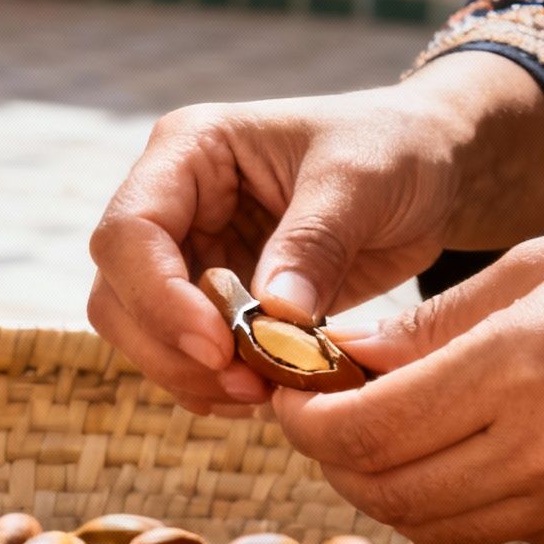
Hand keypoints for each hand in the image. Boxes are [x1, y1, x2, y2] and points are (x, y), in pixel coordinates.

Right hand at [87, 51, 543, 415]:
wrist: (427, 170)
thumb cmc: (394, 149)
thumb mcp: (362, 180)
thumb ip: (314, 241)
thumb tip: (273, 315)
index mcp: (190, 149)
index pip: (129, 232)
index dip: (158, 298)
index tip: (220, 347)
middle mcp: (173, 201)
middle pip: (117, 293)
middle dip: (170, 349)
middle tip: (247, 386)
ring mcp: (188, 252)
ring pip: (139, 332)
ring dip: (188, 376)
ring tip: (262, 394)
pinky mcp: (213, 298)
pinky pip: (182, 354)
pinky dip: (212, 386)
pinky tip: (264, 393)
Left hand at [274, 194, 543, 543]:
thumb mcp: (532, 265)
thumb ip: (425, 328)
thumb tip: (332, 361)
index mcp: (524, 369)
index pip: (366, 428)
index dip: (305, 417)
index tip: (287, 388)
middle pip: (386, 490)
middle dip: (330, 456)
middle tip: (314, 412)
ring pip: (435, 524)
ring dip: (383, 487)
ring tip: (372, 431)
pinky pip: (497, 530)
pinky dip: (452, 500)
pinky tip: (451, 450)